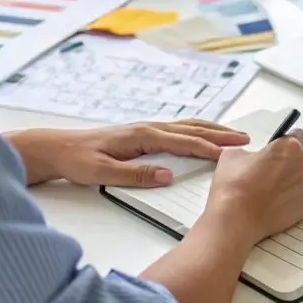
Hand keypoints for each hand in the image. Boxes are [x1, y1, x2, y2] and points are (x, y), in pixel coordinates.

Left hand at [6, 120, 249, 186]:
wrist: (56, 148)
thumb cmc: (77, 159)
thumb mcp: (103, 173)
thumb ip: (137, 175)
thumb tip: (168, 176)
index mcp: (143, 136)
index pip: (184, 142)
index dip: (209, 148)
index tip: (231, 153)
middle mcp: (148, 128)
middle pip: (192, 128)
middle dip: (220, 134)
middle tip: (245, 139)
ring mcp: (147, 128)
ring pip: (188, 126)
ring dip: (213, 130)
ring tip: (234, 135)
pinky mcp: (143, 133)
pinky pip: (179, 129)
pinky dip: (198, 130)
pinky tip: (203, 134)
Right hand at [201, 130, 302, 248]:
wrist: (236, 218)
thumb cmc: (234, 185)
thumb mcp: (234, 155)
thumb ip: (251, 152)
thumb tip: (254, 158)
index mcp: (289, 147)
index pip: (300, 136)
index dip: (290, 143)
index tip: (285, 148)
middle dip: (291, 164)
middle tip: (272, 173)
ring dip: (294, 182)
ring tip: (272, 191)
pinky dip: (293, 200)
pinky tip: (275, 204)